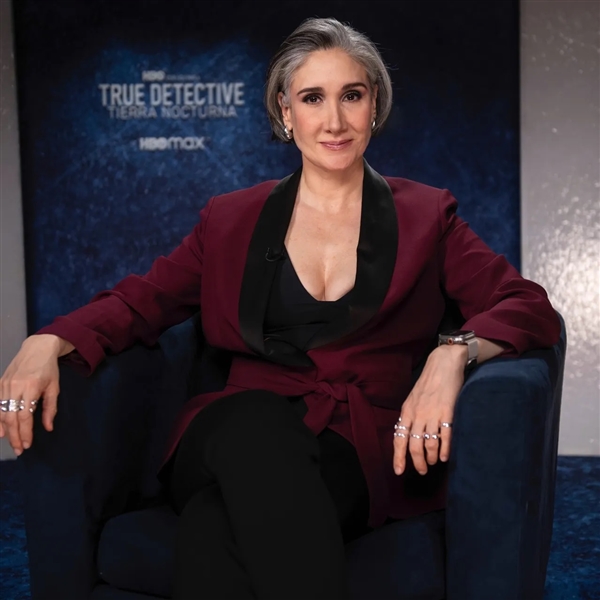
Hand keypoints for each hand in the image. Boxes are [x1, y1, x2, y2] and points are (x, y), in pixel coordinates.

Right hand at [0, 335, 71, 454]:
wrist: (37, 348)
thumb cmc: (48, 368)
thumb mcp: (54, 387)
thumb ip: (50, 408)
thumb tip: (48, 428)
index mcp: (31, 387)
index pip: (25, 416)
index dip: (25, 432)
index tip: (27, 445)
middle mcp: (15, 386)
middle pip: (10, 418)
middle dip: (14, 436)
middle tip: (19, 449)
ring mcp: (5, 384)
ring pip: (0, 412)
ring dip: (4, 430)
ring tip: (10, 442)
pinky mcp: (0, 383)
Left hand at [393, 344, 466, 474]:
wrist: (443, 365)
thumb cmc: (428, 383)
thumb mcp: (412, 399)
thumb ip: (410, 417)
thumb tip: (407, 436)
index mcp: (407, 412)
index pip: (399, 439)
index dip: (398, 457)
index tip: (399, 471)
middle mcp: (418, 415)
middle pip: (414, 446)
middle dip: (417, 462)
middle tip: (422, 471)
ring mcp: (433, 414)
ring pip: (429, 444)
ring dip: (430, 457)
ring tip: (433, 462)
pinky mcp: (448, 412)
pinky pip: (445, 436)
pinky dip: (444, 450)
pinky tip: (444, 457)